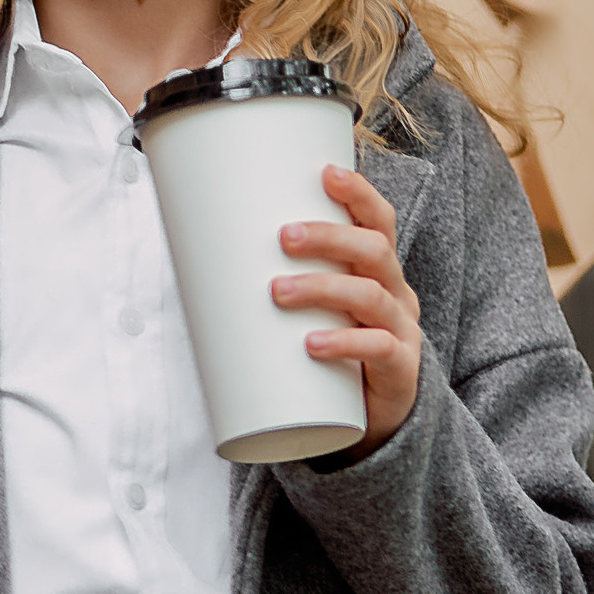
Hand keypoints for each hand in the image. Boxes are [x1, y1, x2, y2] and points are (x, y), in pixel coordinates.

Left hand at [274, 159, 421, 447]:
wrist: (370, 420)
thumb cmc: (330, 349)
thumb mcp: (311, 309)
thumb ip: (274, 278)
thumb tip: (192, 249)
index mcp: (377, 269)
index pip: (378, 221)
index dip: (359, 193)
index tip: (326, 173)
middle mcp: (396, 293)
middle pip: (373, 250)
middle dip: (329, 237)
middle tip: (283, 237)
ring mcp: (401, 332)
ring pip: (370, 296)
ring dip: (322, 288)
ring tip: (279, 292)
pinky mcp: (399, 371)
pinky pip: (378, 350)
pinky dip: (344, 344)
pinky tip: (313, 345)